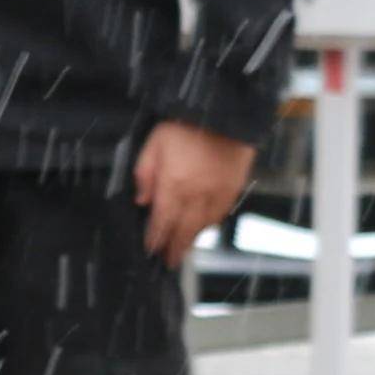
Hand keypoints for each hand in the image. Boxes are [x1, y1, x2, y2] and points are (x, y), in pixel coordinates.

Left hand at [135, 119, 253, 259]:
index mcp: (174, 184)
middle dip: (174, 249)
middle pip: (183, 231)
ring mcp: (217, 193)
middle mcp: (196, 194)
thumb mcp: (154, 142)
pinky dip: (210, 226)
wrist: (223, 112)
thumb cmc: (186, 125)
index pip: (162, 221)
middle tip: (169, 262)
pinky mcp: (233, 188)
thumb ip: (145, 173)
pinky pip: (220, 214)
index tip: (151, 250)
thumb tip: (142, 200)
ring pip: (203, 226)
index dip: (155, 239)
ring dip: (192, 240)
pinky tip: (203, 229)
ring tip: (183, 250)